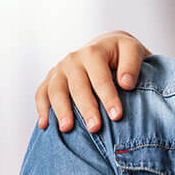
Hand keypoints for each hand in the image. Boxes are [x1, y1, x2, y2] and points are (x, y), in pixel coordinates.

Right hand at [35, 30, 150, 131]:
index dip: (109, 97)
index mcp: (94, 52)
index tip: (117, 116)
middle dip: (86, 108)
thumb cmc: (121, 53)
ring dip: (61, 110)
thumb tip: (126, 84)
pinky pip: (41, 93)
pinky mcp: (50, 78)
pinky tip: (44, 126)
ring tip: (67, 129)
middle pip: (78, 87)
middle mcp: (73, 59)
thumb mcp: (132, 50)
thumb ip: (132, 65)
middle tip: (95, 128)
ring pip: (56, 90)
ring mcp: (60, 69)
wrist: (105, 45)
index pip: (101, 78)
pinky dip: (41, 109)